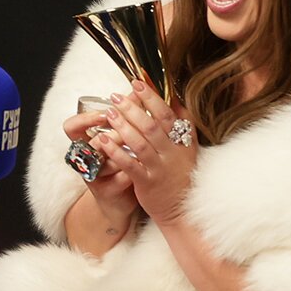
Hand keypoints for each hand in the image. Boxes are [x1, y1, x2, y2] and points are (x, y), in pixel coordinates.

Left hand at [103, 80, 197, 226]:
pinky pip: (130, 165)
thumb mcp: (187, 147)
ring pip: (141, 143)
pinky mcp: (148, 183)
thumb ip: (180, 124)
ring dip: (123, 126)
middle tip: (115, 95)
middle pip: (153, 125)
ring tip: (108, 112)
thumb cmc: (179, 174)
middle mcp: (174, 152)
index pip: (169, 113)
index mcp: (183, 141)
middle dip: (133, 107)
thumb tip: (173, 96)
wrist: (182, 209)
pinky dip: (116, 151)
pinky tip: (103, 140)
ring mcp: (161, 168)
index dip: (153, 97)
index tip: (138, 81)